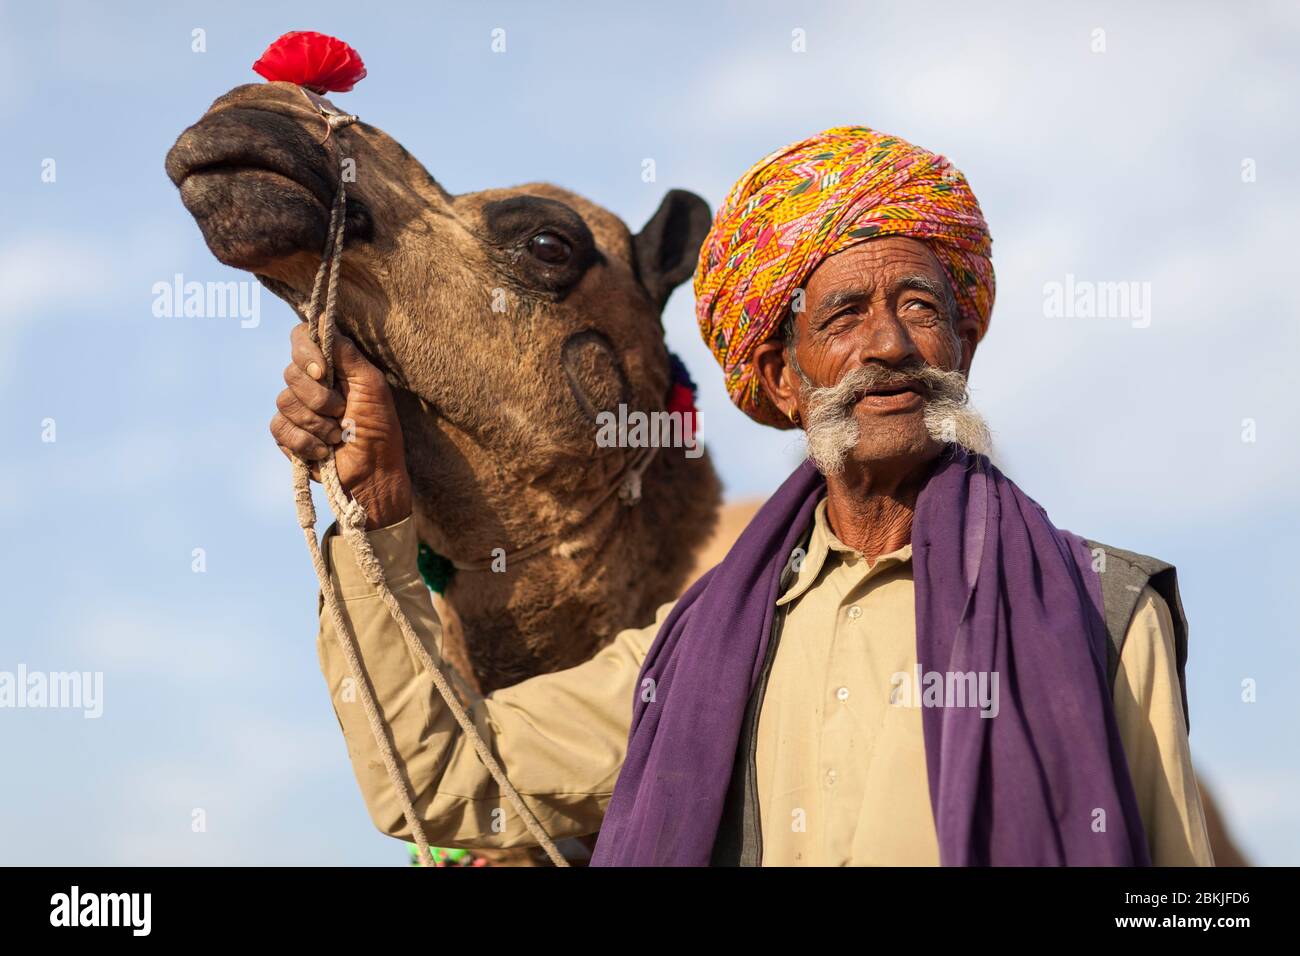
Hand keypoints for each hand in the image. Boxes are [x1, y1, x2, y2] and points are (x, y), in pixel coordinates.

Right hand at [270, 323, 411, 529]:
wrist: (374, 472)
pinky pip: (280, 428)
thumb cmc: (379, 428)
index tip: (321, 370)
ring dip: (318, 424)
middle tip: (343, 413)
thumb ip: (347, 353)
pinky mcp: (286, 435)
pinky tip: (325, 451)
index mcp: (330, 366)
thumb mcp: (371, 385)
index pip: (300, 338)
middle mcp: (309, 383)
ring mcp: (295, 409)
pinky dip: (306, 443)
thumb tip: (321, 319)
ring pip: (285, 402)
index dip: (304, 351)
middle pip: (291, 373)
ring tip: (338, 436)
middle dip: (320, 399)